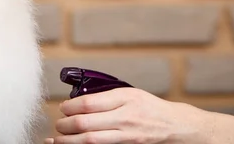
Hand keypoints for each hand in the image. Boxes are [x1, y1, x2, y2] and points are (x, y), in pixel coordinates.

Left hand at [45, 87, 230, 143]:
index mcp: (123, 98)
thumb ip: (105, 96)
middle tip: (58, 124)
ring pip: (91, 140)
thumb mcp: (128, 93)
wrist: (175, 125)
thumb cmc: (148, 107)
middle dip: (65, 125)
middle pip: (85, 123)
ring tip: (59, 139)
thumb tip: (76, 101)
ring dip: (70, 141)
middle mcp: (125, 117)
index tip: (63, 108)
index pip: (88, 103)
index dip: (70, 107)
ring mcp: (127, 135)